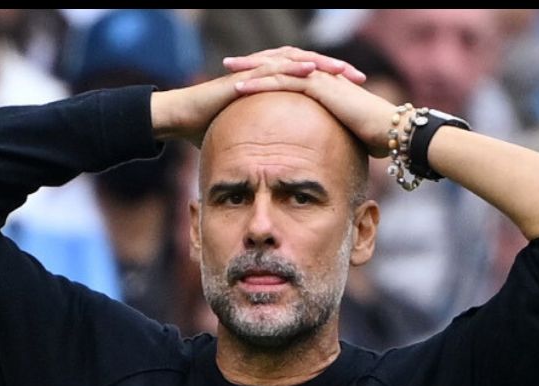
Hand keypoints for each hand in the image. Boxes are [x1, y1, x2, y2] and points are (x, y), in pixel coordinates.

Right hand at [150, 46, 365, 146]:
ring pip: (293, 61)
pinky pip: (271, 68)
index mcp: (269, 88)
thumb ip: (260, 149)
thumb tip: (275, 171)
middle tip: (359, 78)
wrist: (179, 120)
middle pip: (307, 66)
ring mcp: (253, 73)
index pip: (307, 82)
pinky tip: (310, 70)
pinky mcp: (242, 76)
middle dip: (334, 71)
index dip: (331, 86)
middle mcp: (265, 76)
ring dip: (319, 64)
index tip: (355, 96)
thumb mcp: (243, 140)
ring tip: (341, 70)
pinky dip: (292, 67)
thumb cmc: (206, 130)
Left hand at [223, 54, 396, 157]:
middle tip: (230, 63)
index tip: (247, 76)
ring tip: (228, 68)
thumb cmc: (375, 138)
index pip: (292, 73)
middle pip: (281, 64)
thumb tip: (325, 148)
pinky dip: (259, 82)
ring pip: (278, 67)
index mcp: (326, 84)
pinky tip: (239, 86)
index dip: (269, 73)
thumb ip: (332, 133)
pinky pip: (283, 81)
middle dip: (255, 63)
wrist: (394, 132)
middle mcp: (322, 75)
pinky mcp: (320, 86)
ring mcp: (321, 78)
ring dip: (251, 67)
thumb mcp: (346, 132)